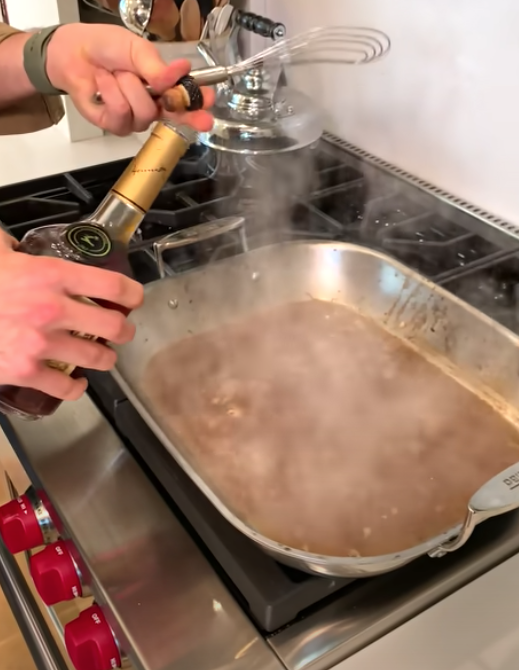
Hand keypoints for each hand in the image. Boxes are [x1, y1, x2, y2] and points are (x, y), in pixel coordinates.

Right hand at [0, 231, 142, 400]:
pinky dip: (75, 388)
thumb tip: (12, 244)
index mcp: (52, 274)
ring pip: (97, 358)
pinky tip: (75, 382)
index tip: (134, 299)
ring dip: (103, 359)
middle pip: (114, 326)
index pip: (113, 285)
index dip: (132, 294)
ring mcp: (41, 343)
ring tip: (101, 356)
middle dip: (122, 331)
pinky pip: (66, 387)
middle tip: (119, 331)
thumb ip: (10, 247)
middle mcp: (54, 309)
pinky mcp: (25, 372)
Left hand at [45, 23, 215, 135]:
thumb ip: (156, 67)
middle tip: (196, 115)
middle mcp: (154, 106)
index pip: (187, 99)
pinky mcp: (116, 125)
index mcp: (164, 86)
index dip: (199, 103)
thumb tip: (177, 74)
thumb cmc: (107, 48)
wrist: (74, 54)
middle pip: (174, 115)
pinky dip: (110, 93)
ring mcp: (136, 119)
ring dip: (127, 86)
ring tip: (115, 73)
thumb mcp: (136, 49)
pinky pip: (121, 113)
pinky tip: (103, 84)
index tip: (209, 102)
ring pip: (144, 111)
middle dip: (182, 112)